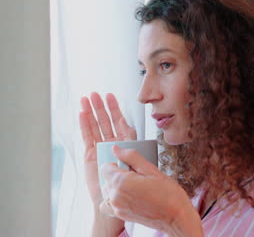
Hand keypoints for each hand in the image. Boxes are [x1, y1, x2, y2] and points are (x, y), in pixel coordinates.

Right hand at [79, 92, 136, 207]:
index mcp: (125, 142)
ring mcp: (100, 146)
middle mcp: (112, 142)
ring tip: (86, 99)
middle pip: (105, 120)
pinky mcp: (90, 153)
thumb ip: (130, 140)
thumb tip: (126, 123)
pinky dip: (84, 125)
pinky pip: (87, 136)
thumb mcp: (135, 157)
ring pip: (95, 126)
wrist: (115, 196)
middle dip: (100, 107)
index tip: (110, 96)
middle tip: (95, 94)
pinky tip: (82, 114)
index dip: (115, 109)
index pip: (119, 121)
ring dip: (90, 112)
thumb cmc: (129, 180)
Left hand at [99, 145, 202, 235]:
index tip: (131, 167)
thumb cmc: (168, 193)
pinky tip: (128, 198)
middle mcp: (115, 196)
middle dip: (119, 175)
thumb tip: (115, 148)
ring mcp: (117, 207)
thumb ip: (131, 157)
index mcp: (121, 182)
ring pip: (108, 191)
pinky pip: (108, 205)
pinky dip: (114, 200)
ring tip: (136, 188)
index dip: (118, 164)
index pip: (105, 168)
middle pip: (107, 179)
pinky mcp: (121, 215)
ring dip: (117, 187)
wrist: (175, 216)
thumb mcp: (151, 169)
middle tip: (138, 178)